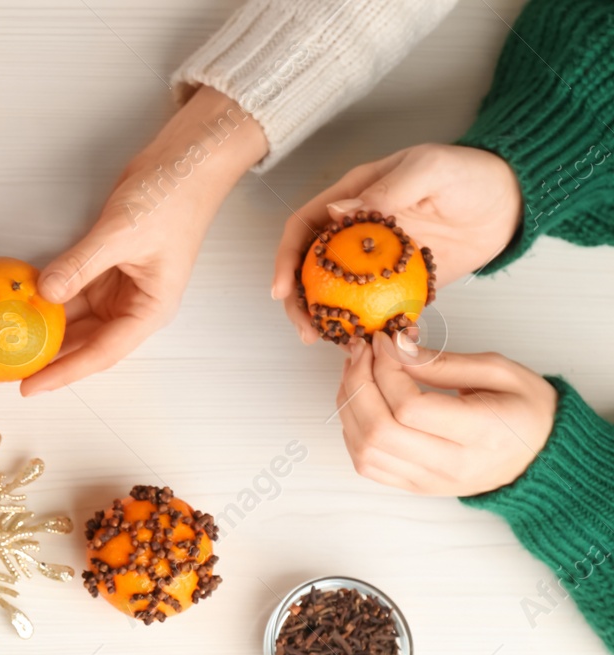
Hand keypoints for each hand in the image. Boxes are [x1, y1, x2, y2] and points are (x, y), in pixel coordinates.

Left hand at [26, 86, 266, 394]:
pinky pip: (67, 292)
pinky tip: (14, 306)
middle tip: (2, 372)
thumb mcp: (122, 232)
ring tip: (1, 346)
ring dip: (39, 331)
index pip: (102, 352)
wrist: (186, 159)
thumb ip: (81, 265)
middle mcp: (132, 306)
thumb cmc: (173, 197)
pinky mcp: (102, 269)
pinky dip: (42, 299)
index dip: (64, 372)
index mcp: (149, 309)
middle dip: (44, 359)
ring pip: (72, 321)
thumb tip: (43, 294)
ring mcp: (116, 289)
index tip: (30, 387)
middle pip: (83, 344)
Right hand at [274, 144, 522, 343]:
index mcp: (352, 198)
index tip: (282, 290)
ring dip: (328, 322)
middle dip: (298, 303)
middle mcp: (355, 232)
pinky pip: (375, 309)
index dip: (285, 259)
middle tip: (306, 330)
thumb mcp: (429, 169)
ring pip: (336, 295)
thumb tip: (334, 211)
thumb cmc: (471, 174)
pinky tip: (370, 346)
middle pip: (310, 270)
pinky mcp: (399, 284)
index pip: (303, 229)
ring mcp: (375, 261)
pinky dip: (368, 328)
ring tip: (333, 344)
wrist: (512, 201)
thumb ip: (384, 189)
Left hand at [335, 331, 555, 494]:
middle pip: (379, 430)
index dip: (386, 370)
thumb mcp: (499, 372)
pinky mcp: (414, 486)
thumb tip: (394, 351)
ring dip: (349, 406)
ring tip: (357, 372)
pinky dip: (352, 430)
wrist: (541, 455)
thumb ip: (443, 363)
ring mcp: (429, 481)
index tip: (384, 341)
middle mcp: (452, 465)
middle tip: (361, 351)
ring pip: (365, 450)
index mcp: (483, 433)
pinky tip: (361, 402)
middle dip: (358, 384)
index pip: (409, 407)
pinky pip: (366, 464)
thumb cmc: (526, 409)